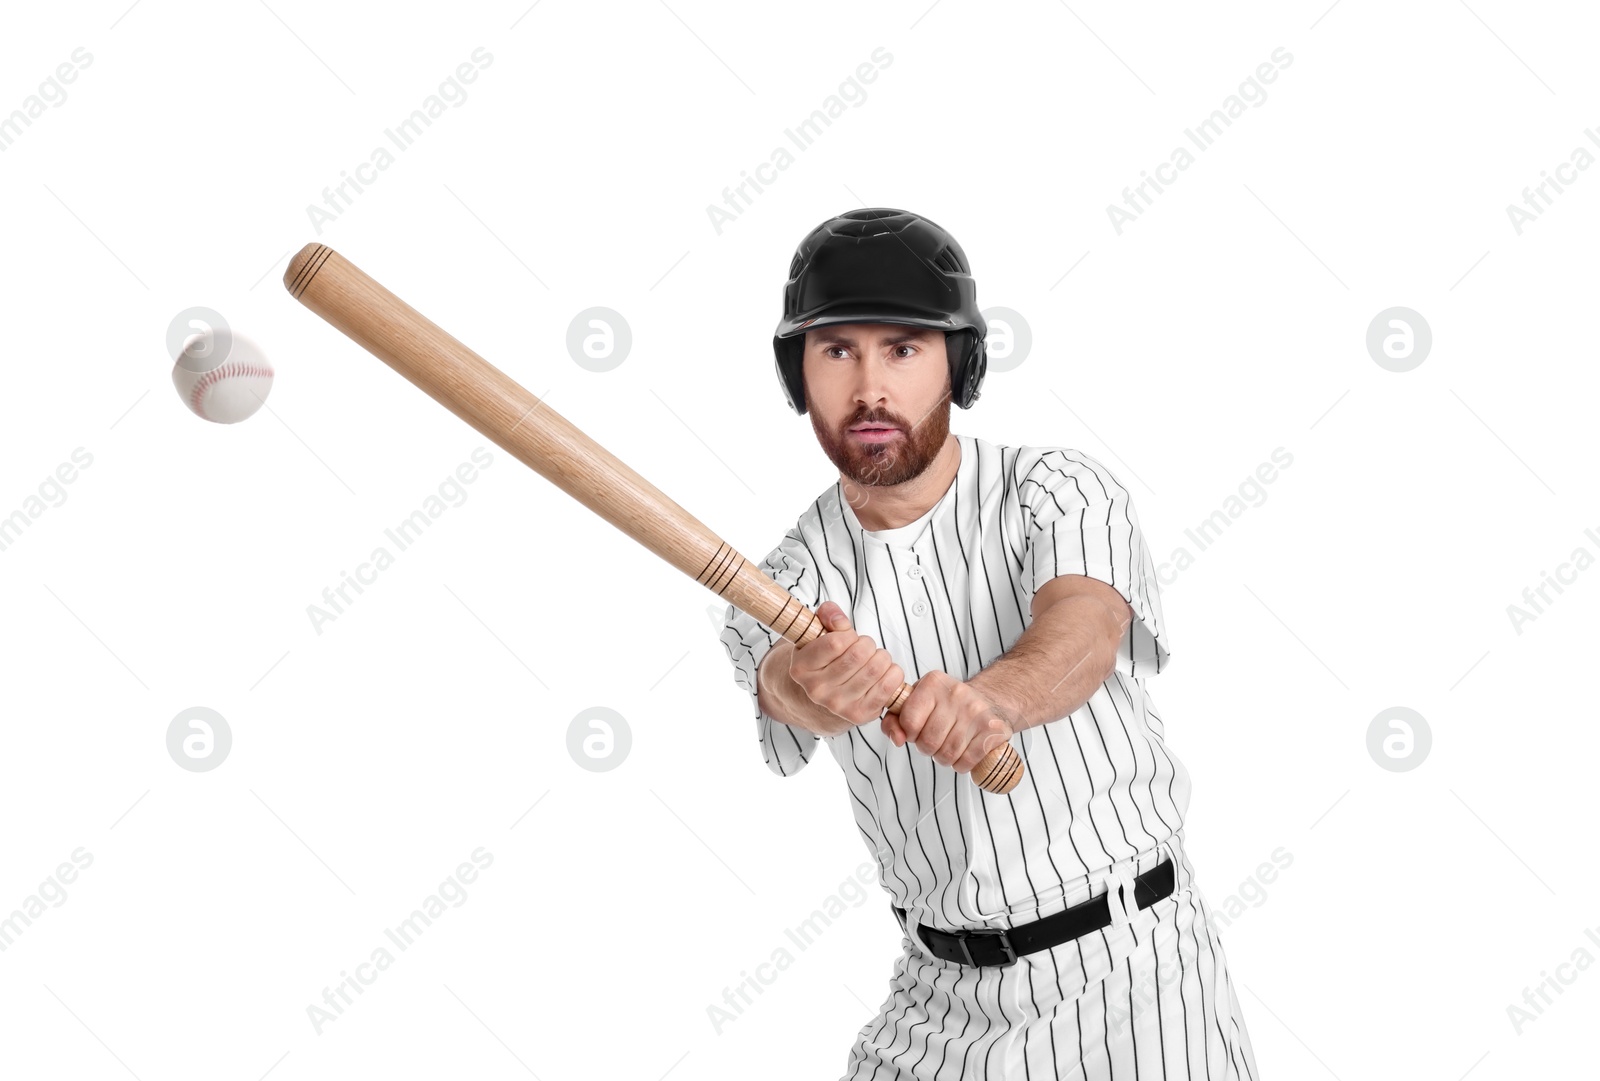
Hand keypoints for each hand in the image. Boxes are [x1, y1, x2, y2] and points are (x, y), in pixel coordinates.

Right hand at [787, 602, 905, 736]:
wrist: (824, 694)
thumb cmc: (825, 659)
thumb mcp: (818, 634)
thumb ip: (826, 616)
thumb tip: (836, 617)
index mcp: (801, 668)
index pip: (835, 643)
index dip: (848, 634)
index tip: (848, 637)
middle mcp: (817, 690)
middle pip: (858, 655)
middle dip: (867, 644)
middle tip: (864, 647)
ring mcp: (838, 705)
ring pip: (875, 668)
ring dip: (881, 657)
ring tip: (873, 658)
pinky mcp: (859, 714)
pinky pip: (888, 687)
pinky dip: (893, 673)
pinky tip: (884, 671)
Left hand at [885, 670, 1014, 774]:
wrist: (991, 702)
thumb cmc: (948, 706)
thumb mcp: (920, 703)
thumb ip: (896, 720)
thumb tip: (896, 739)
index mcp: (933, 683)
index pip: (908, 722)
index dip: (910, 734)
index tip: (919, 731)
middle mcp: (955, 693)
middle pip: (927, 742)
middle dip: (928, 749)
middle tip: (936, 741)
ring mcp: (976, 711)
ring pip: (947, 754)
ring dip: (945, 758)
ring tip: (950, 746)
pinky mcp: (992, 728)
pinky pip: (966, 761)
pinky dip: (962, 765)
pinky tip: (965, 752)